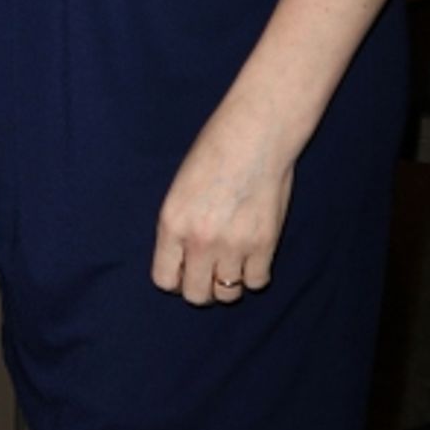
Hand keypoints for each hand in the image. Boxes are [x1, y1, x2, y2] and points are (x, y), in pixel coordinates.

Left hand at [150, 106, 293, 306]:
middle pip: (196, 295)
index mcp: (172, 222)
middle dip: (201, 286)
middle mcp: (199, 240)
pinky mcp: (264, 245)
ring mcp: (233, 245)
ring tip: (232, 260)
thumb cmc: (214, 151)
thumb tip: (184, 261)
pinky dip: (254, 274)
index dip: (175, 279)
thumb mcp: (181, 189)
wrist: (254, 134)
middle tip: (209, 269)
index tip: (185, 270)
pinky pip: (256, 282)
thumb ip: (180, 227)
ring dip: (229, 281)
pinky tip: (253, 255)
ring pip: (227, 294)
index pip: (164, 280)